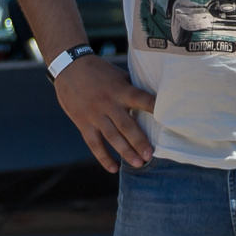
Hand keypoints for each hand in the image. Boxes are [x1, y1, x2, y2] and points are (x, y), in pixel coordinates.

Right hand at [54, 54, 155, 172]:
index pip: (141, 99)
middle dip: (139, 141)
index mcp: (120, 90)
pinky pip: (94, 143)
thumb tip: (154, 102)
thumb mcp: (118, 75)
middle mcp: (108, 103)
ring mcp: (94, 115)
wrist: (68, 67)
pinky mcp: (83, 123)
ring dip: (125, 152)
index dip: (154, 108)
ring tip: (138, 164)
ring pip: (111, 137)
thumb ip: (132, 90)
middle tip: (150, 155)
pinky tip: (113, 168)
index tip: (167, 118)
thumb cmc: (99, 71)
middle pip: (126, 125)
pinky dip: (103, 157)